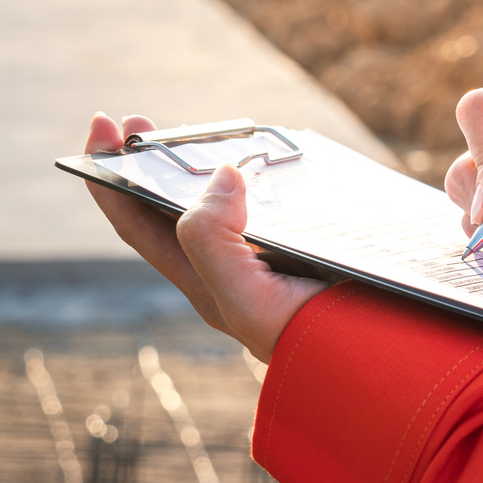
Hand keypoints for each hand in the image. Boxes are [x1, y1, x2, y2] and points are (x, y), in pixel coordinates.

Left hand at [82, 113, 328, 361]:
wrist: (381, 362)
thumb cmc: (312, 342)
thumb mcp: (249, 301)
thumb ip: (214, 243)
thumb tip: (217, 176)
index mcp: (203, 280)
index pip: (136, 223)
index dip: (108, 178)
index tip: (101, 126)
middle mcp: (226, 269)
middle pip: (168, 209)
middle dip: (147, 162)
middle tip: (142, 119)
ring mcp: (264, 256)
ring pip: (215, 203)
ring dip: (197, 165)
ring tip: (197, 131)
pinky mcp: (300, 246)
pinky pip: (262, 205)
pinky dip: (253, 176)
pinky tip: (265, 159)